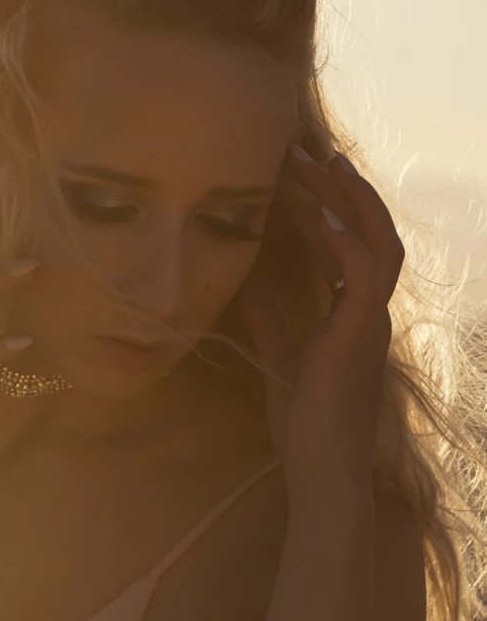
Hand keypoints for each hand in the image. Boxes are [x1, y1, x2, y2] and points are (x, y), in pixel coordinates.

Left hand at [234, 146, 401, 493]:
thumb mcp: (279, 358)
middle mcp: (369, 311)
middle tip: (303, 152)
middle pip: (369, 231)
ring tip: (313, 165)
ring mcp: (370, 320)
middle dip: (339, 188)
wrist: (321, 469)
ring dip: (344, 200)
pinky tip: (315, 216)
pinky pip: (363, 274)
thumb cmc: (304, 425)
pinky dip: (343, 241)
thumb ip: (269, 319)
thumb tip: (244, 278)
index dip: (328, 207)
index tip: (297, 175)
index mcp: (353, 315)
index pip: (350, 244)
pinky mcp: (360, 333)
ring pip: (375, 241)